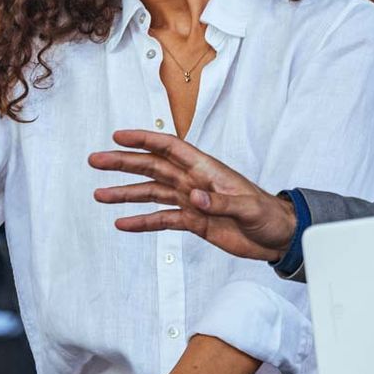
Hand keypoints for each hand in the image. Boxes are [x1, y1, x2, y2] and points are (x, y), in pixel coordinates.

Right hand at [89, 130, 296, 262]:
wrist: (277, 237)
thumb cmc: (268, 214)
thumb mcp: (249, 208)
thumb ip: (221, 203)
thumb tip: (195, 198)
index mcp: (206, 169)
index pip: (170, 148)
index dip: (144, 139)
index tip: (118, 136)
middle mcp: (193, 181)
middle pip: (152, 168)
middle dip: (123, 163)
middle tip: (96, 161)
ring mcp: (191, 201)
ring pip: (152, 193)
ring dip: (126, 193)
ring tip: (100, 195)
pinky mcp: (193, 222)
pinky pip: (162, 219)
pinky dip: (142, 221)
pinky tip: (123, 223)